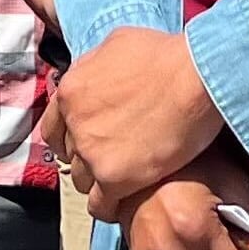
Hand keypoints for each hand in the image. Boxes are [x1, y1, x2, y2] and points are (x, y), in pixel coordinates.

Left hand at [49, 29, 220, 217]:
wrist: (194, 77)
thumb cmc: (166, 55)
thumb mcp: (118, 43)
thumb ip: (97, 65)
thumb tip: (96, 72)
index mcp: (71, 90)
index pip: (54, 128)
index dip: (70, 138)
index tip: (86, 143)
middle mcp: (74, 123)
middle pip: (70, 155)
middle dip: (89, 158)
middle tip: (113, 160)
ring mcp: (91, 152)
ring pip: (83, 181)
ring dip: (101, 182)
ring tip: (124, 181)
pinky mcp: (114, 178)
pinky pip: (100, 205)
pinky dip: (111, 206)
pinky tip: (125, 203)